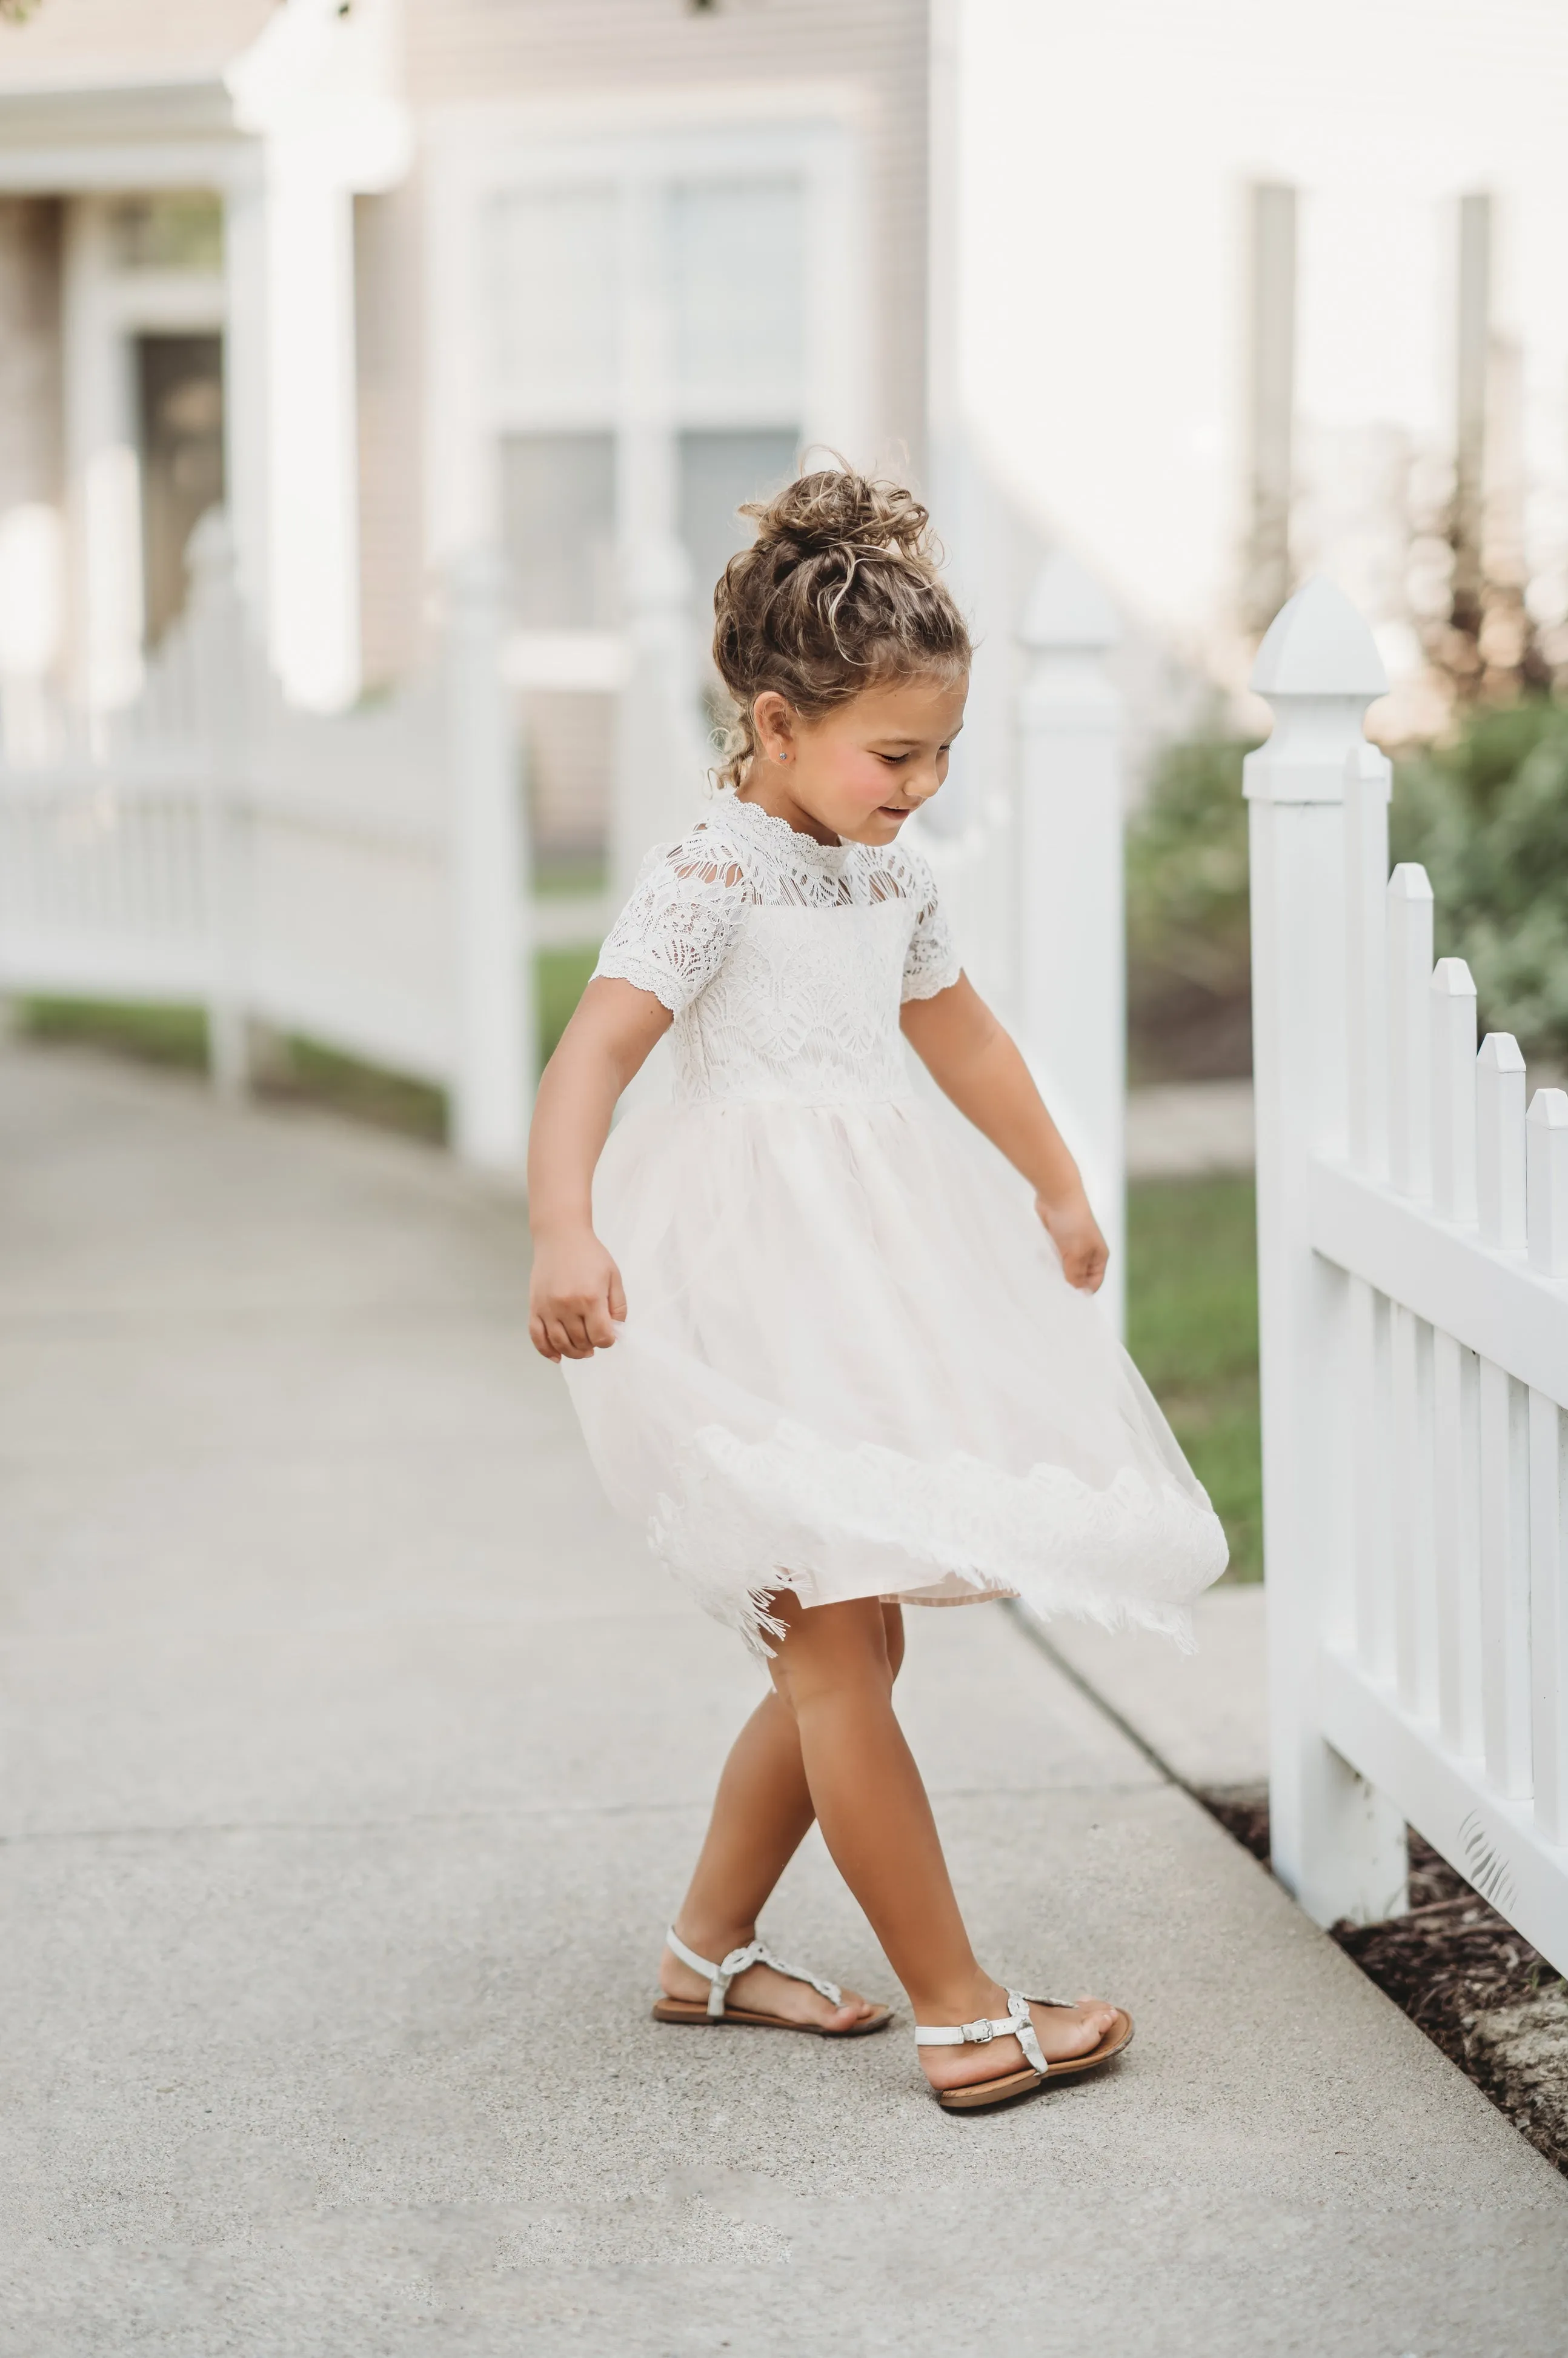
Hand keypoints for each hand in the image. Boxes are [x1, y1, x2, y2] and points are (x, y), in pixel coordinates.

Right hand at [528, 1226, 626, 1360]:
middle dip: (591, 1345)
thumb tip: (615, 1332)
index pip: (601, 1336)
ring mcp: (548, 1307)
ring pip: (560, 1344)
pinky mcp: (534, 1307)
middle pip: (581, 1342)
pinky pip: (537, 1336)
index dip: (607, 1341)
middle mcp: (567, 1305)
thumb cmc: (590, 1255)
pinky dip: (546, 1350)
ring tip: (581, 1349)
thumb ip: (618, 1306)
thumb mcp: (613, 1277)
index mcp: (590, 1298)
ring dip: (573, 1352)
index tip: (608, 1336)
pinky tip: (557, 1356)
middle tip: (594, 1340)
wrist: (560, 1237)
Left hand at [1035, 1188, 1108, 1292]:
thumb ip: (1075, 1275)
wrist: (1057, 1195)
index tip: (1066, 1298)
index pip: (1094, 1282)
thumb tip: (1079, 1293)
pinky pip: (1053, 1258)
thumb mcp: (1076, 1254)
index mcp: (1099, 1256)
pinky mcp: (1058, 1241)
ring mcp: (1072, 1247)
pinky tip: (1040, 1265)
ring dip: (1056, 1272)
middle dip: (1067, 1283)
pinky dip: (1048, 1262)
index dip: (1082, 1291)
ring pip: (1064, 1268)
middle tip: (1053, 1290)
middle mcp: (1088, 1253)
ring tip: (1046, 1276)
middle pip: (1078, 1277)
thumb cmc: (1072, 1223)